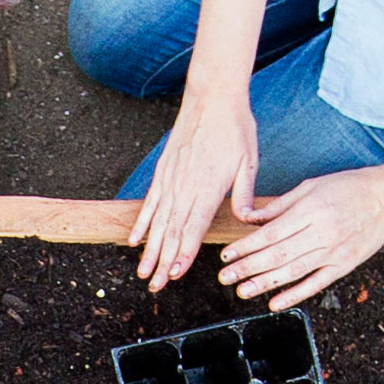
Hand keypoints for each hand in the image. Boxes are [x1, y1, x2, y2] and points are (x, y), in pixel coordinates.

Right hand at [127, 76, 259, 292]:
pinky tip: (134, 241)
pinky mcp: (163, 172)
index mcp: (209, 187)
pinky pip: (150, 203)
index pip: (194, 227)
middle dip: (163, 261)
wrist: (212, 97)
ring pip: (158, 222)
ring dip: (149, 249)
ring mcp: (171, 180)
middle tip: (155, 286)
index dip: (184, 252)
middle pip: (172, 231)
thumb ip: (245, 195)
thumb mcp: (249, 162)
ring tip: (143, 272)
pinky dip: (141, 223)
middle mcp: (186, 187)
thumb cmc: (235, 128)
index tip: (175, 273)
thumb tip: (248, 220)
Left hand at [215, 162, 383, 307]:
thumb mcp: (311, 186)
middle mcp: (322, 233)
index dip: (246, 247)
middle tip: (224, 277)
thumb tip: (249, 218)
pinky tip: (276, 303)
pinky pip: (317, 283)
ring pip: (293, 271)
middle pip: (278, 255)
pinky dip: (296, 294)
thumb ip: (279, 206)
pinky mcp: (344, 265)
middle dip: (247, 268)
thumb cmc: (349, 187)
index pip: (271, 234)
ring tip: (242, 292)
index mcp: (311, 211)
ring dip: (265, 284)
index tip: (226, 255)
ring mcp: (334, 251)